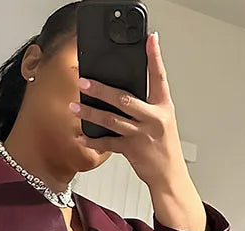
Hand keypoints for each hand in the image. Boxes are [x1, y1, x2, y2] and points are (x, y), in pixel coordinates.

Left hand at [72, 33, 205, 230]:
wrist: (169, 176)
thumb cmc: (165, 148)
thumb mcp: (163, 121)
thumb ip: (147, 104)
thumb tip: (124, 90)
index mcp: (163, 108)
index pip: (159, 78)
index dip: (155, 58)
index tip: (150, 40)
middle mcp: (153, 119)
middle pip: (124, 99)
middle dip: (101, 90)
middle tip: (84, 82)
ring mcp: (141, 135)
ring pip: (111, 120)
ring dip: (90, 113)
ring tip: (75, 107)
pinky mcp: (132, 150)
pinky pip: (108, 143)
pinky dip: (93, 140)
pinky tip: (81, 136)